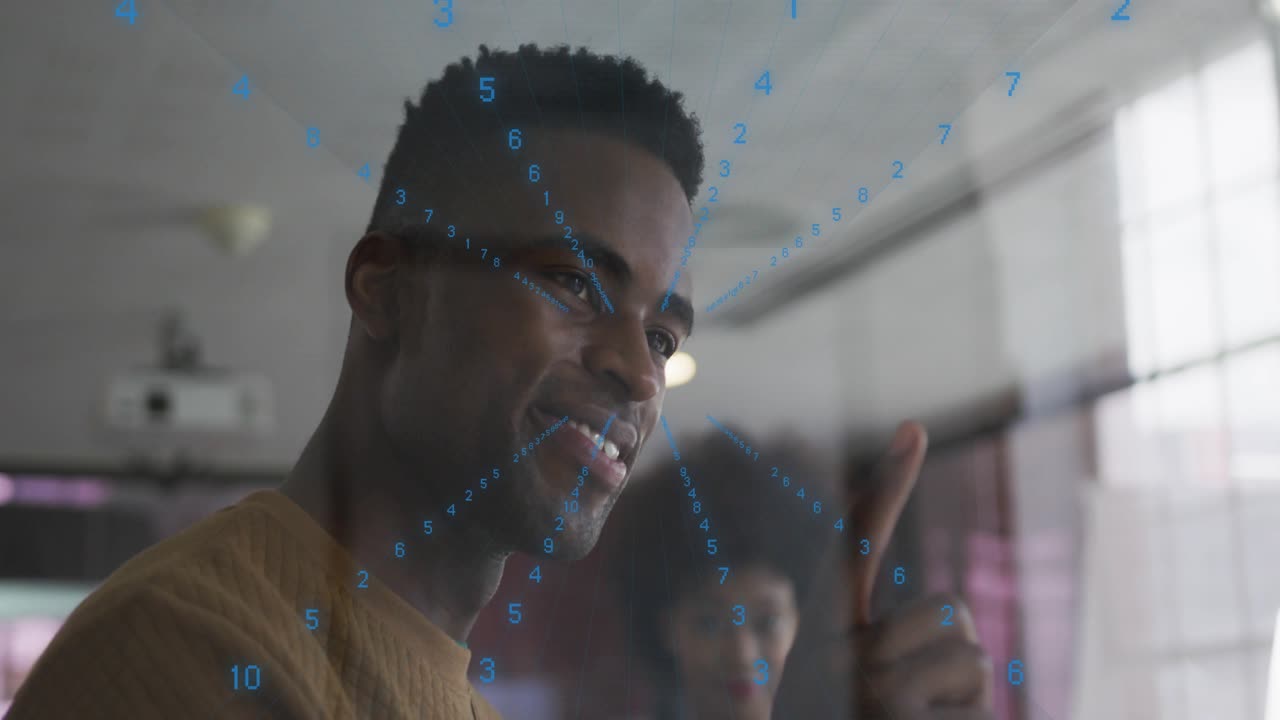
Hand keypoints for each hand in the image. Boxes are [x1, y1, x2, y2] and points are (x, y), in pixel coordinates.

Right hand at [772, 422, 993, 718]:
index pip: (858, 545)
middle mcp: (835, 657)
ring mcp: (868, 689)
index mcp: (825, 639)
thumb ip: (885, 656)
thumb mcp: (868, 691)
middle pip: (951, 612)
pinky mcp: (899, 717)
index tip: (913, 429)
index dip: (888, 486)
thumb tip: (924, 632)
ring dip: (969, 698)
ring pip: (973, 654)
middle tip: (921, 711)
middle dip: (957, 659)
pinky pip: (982, 698)